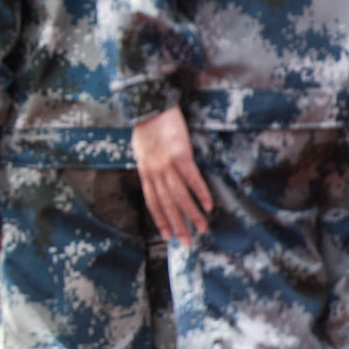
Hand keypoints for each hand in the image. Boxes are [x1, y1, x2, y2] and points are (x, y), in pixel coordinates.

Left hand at [133, 107, 211, 243]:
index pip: (152, 202)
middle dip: (177, 225)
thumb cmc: (147, 126)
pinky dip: (200, 193)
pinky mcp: (180, 154)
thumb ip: (149, 166)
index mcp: (145, 171)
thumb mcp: (141, 149)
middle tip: (186, 243)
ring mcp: (166, 164)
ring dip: (191, 213)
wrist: (149, 105)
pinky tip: (208, 205)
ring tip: (202, 228)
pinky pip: (191, 178)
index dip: (160, 220)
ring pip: (179, 195)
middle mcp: (154, 172)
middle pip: (166, 204)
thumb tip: (155, 177)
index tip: (167, 236)